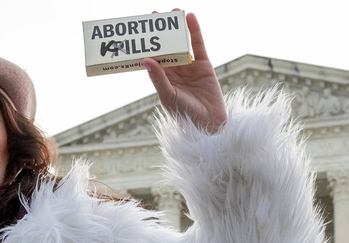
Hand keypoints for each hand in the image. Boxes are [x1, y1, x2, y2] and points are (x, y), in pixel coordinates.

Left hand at [143, 11, 225, 132]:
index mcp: (161, 79)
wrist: (209, 124)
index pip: (151, 58)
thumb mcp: (169, 96)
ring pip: (181, 44)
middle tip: (154, 15)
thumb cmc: (185, 115)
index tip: (139, 30)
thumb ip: (158, 79)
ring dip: (177, 29)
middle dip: (160, 32)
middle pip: (165, 47)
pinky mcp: (203, 65)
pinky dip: (195, 32)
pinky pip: (198, 45)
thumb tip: (145, 60)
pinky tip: (191, 18)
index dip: (146, 45)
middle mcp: (174, 71)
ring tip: (173, 12)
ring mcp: (189, 67)